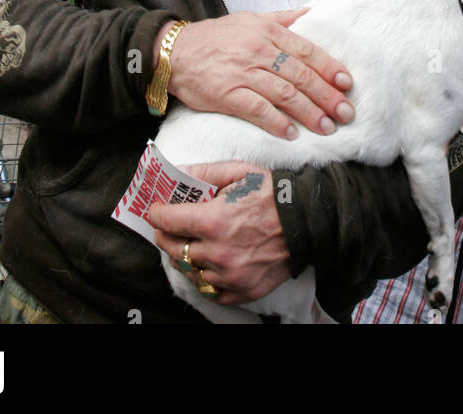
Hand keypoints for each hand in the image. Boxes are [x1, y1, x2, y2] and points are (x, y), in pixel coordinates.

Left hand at [150, 163, 290, 305]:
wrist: (306, 221)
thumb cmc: (271, 193)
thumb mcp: (237, 172)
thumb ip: (203, 172)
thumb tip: (175, 172)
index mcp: (213, 220)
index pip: (166, 221)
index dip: (157, 213)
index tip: (156, 210)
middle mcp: (217, 252)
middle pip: (172, 248)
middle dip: (165, 235)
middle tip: (168, 227)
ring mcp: (229, 275)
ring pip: (189, 272)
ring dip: (185, 257)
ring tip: (191, 244)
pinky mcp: (242, 291)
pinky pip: (210, 291)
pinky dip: (205, 278)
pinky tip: (209, 264)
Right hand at [164, 10, 353, 138]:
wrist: (175, 51)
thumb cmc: (215, 37)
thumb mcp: (249, 19)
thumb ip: (281, 18)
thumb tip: (309, 13)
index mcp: (267, 33)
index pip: (306, 51)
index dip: (329, 68)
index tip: (346, 83)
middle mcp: (259, 51)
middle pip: (300, 76)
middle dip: (327, 96)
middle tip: (346, 113)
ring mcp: (243, 73)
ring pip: (284, 94)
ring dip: (309, 112)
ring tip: (326, 127)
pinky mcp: (227, 94)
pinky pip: (257, 110)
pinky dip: (276, 122)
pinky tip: (291, 133)